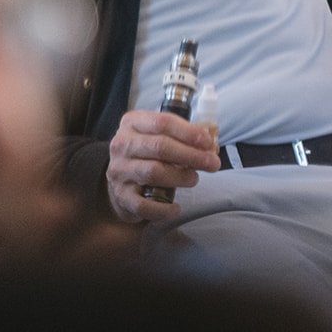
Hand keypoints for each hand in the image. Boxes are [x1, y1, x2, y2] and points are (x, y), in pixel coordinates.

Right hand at [106, 108, 219, 223]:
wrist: (120, 178)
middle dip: (191, 155)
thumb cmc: (148, 152)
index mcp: (133, 122)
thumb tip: (210, 143)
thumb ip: (183, 135)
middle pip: (160, 147)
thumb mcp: (160, 134)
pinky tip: (176, 208)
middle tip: (212, 163)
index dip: (189, 132)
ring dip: (180, 177)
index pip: (163, 123)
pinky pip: (143, 204)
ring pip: (153, 172)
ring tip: (194, 179)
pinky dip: (163, 208)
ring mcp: (119, 171)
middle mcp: (122, 145)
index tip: (208, 142)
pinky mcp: (120, 196)